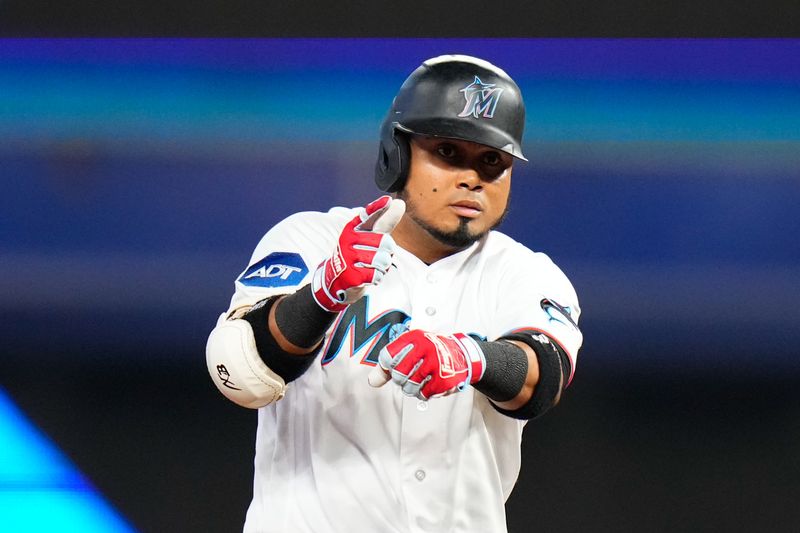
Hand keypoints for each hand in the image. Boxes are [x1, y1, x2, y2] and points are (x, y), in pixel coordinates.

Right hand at [311, 195, 404, 311]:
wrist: (335, 278)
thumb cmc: (357, 252)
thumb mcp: (367, 235)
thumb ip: (385, 220)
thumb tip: (399, 203)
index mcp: (353, 228)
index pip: (368, 215)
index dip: (379, 208)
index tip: (388, 201)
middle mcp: (348, 240)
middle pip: (385, 242)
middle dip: (388, 251)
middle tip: (378, 254)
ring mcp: (348, 258)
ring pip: (383, 260)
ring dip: (383, 266)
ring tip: (372, 265)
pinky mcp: (351, 276)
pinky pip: (376, 275)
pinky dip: (377, 277)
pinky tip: (367, 275)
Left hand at [368, 330, 485, 399]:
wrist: (461, 355)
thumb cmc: (430, 353)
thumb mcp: (409, 352)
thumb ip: (388, 366)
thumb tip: (373, 381)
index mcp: (413, 337)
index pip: (387, 356)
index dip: (386, 368)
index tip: (393, 368)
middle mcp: (425, 346)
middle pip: (397, 374)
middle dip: (401, 379)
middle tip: (410, 374)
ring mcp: (436, 362)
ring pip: (410, 386)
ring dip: (413, 388)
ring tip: (420, 380)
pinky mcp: (445, 378)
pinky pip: (424, 393)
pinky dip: (425, 393)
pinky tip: (431, 384)